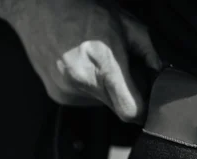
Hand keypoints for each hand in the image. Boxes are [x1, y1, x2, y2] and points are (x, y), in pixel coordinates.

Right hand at [8, 0, 161, 122]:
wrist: (38, 7)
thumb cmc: (81, 9)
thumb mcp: (124, 23)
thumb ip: (147, 51)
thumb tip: (159, 73)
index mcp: (103, 63)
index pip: (130, 111)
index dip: (143, 110)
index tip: (148, 102)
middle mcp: (83, 81)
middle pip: (117, 108)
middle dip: (126, 94)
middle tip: (124, 72)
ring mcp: (67, 91)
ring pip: (101, 104)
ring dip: (106, 89)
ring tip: (97, 62)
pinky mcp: (58, 95)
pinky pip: (84, 99)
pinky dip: (89, 87)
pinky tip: (83, 65)